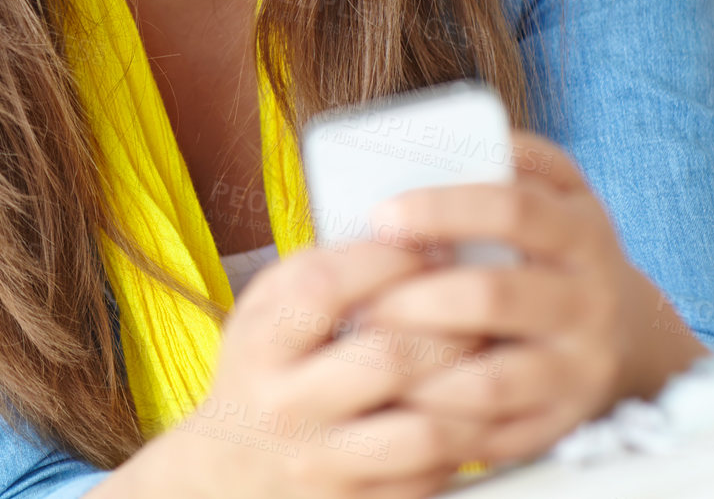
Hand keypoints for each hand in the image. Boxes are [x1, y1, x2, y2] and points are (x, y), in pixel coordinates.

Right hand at [154, 242, 492, 498]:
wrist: (229, 473)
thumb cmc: (260, 375)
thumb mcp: (262, 313)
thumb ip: (315, 272)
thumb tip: (404, 239)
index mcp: (260, 346)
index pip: (322, 288)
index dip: (384, 260)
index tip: (423, 248)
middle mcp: (288, 407)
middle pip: (389, 358)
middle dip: (449, 324)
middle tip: (476, 305)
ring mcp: (326, 463)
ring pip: (426, 429)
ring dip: (471, 390)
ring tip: (484, 361)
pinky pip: (436, 474)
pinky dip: (464, 439)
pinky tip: (467, 410)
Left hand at [361, 131, 706, 464]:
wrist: (631, 338)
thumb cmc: (559, 252)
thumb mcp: (556, 194)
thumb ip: (511, 161)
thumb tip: (428, 140)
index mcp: (581, 231)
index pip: (514, 208)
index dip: (444, 209)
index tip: (382, 214)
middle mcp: (590, 301)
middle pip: (493, 296)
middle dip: (414, 296)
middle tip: (361, 297)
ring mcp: (580, 367)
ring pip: (492, 377)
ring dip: (420, 362)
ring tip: (369, 346)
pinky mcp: (565, 420)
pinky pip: (496, 431)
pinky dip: (442, 417)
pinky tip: (400, 398)